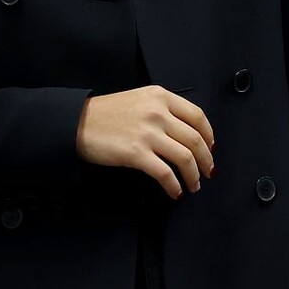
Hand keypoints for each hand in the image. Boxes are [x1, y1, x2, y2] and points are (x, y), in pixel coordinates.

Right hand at [75, 86, 214, 199]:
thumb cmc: (105, 113)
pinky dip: (174, 186)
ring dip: (194, 176)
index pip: (197, 116)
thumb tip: (185, 133)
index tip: (211, 148)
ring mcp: (147, 133)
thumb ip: (162, 109)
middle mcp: (157, 113)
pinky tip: (175, 192)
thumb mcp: (139, 99)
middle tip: (208, 171)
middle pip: (195, 139)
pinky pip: (165, 174)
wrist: (77, 122)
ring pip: (185, 158)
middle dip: (206, 160)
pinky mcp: (136, 153)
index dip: (209, 135)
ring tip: (193, 185)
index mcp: (160, 97)